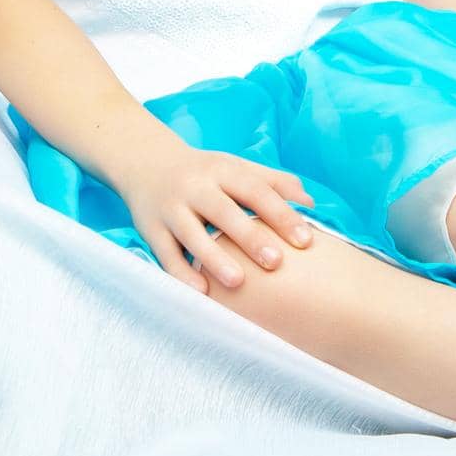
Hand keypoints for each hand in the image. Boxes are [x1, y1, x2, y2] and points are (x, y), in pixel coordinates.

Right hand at [118, 141, 316, 293]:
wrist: (145, 163)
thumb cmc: (204, 172)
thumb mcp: (236, 167)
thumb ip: (274, 182)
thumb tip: (310, 204)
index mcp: (221, 170)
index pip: (254, 190)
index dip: (280, 214)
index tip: (306, 241)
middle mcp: (194, 186)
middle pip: (223, 211)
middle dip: (250, 237)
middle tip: (276, 263)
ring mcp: (170, 208)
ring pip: (191, 234)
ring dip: (214, 257)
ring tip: (238, 282)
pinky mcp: (151, 230)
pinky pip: (166, 254)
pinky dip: (181, 274)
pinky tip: (200, 292)